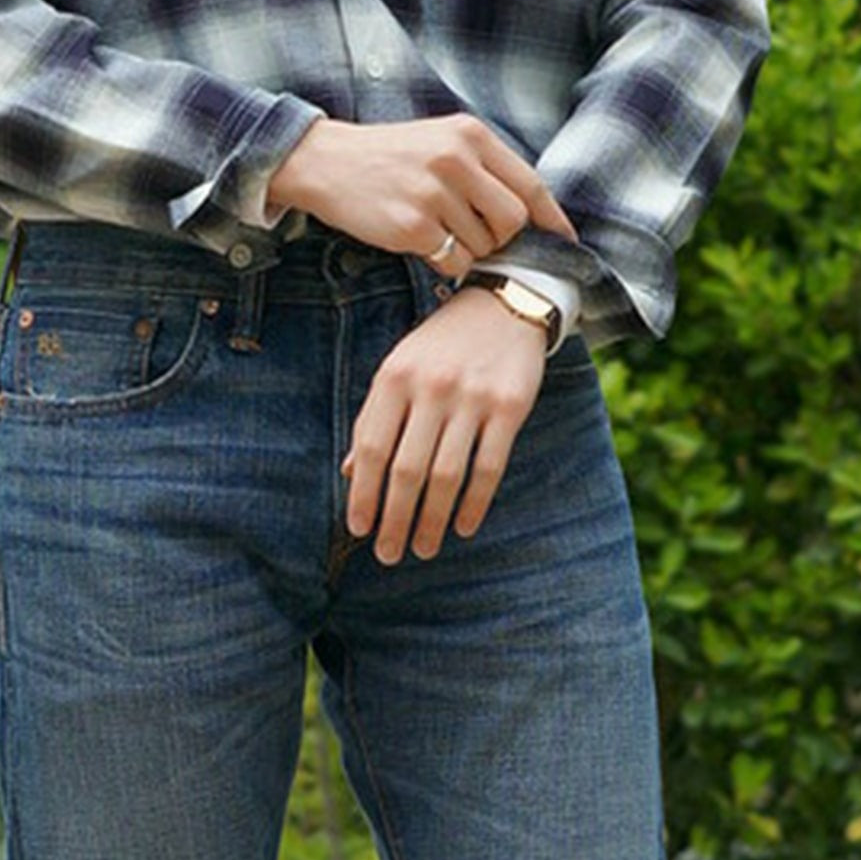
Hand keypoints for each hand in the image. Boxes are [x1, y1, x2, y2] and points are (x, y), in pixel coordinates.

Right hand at [267, 114, 575, 278]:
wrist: (325, 162)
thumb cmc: (390, 157)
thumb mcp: (441, 141)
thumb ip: (484, 167)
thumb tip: (531, 213)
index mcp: (469, 135)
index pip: (530, 183)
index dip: (552, 218)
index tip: (565, 241)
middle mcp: (455, 160)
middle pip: (513, 219)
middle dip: (503, 238)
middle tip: (478, 236)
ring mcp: (433, 193)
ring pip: (484, 245)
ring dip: (470, 250)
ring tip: (440, 231)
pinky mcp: (411, 226)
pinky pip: (453, 261)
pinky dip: (445, 262)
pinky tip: (423, 243)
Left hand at [343, 286, 547, 563]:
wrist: (503, 305)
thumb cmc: (441, 344)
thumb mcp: (399, 368)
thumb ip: (375, 417)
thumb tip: (351, 473)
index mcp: (394, 376)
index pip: (371, 447)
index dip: (363, 493)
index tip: (359, 528)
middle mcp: (431, 387)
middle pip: (407, 469)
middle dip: (395, 518)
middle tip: (389, 554)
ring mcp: (472, 397)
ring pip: (447, 474)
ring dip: (433, 520)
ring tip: (424, 548)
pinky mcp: (510, 406)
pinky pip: (489, 466)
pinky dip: (474, 502)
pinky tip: (463, 526)